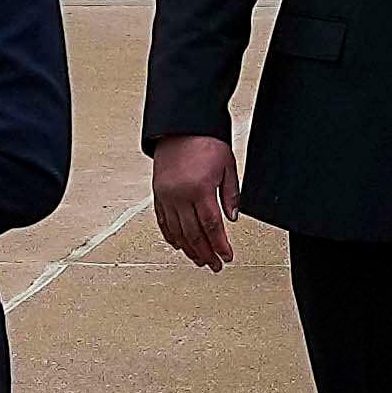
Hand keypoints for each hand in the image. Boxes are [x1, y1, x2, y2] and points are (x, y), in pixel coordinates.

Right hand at [147, 133, 240, 274]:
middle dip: (206, 253)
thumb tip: (233, 217)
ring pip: (178, 232)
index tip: (226, 256)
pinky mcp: (158, 194)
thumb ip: (231, 194)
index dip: (220, 245)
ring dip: (190, 249)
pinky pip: (164, 221)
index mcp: (200, 189)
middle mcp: (180, 195)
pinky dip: (171, 236)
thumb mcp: (227, 165)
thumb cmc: (205, 141)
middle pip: (194, 234)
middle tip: (215, 265)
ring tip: (200, 260)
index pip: (212, 226)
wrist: (180, 127)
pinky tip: (179, 246)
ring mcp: (167, 196)